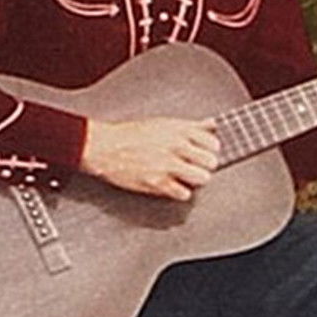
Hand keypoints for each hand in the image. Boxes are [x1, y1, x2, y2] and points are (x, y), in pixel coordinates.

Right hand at [80, 117, 219, 200]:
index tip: (206, 152)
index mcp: (178, 130)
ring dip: (195, 180)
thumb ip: (191, 126)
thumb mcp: (163, 123)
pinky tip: (173, 186)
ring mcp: (168, 165)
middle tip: (196, 166)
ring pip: (202, 178)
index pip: (213, 142)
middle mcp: (176, 146)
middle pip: (211, 162)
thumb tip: (211, 125)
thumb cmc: (129, 135)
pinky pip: (184, 193)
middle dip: (205, 166)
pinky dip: (180, 192)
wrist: (103, 147)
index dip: (211, 150)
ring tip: (186, 177)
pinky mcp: (158, 183)